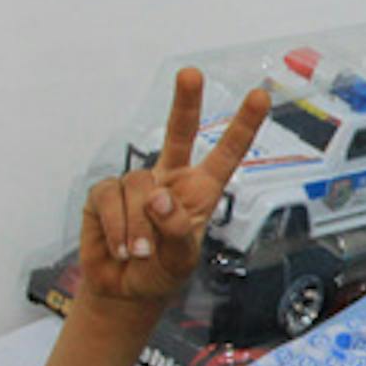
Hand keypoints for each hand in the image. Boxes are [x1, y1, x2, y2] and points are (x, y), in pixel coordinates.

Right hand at [76, 67, 267, 305]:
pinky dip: (115, 228)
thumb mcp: (181, 260)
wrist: (124, 290)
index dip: (243, 126)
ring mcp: (137, 184)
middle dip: (185, 102)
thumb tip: (159, 197)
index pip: (226, 154)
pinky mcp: (105, 194)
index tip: (260, 95)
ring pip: (138, 185)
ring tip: (140, 252)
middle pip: (179, 133)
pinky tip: (120, 247)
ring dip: (138, 226)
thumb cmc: (161, 273)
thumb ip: (177, 230)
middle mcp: (170, 180)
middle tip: (191, 74)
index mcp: (200, 192)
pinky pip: (109, 199)